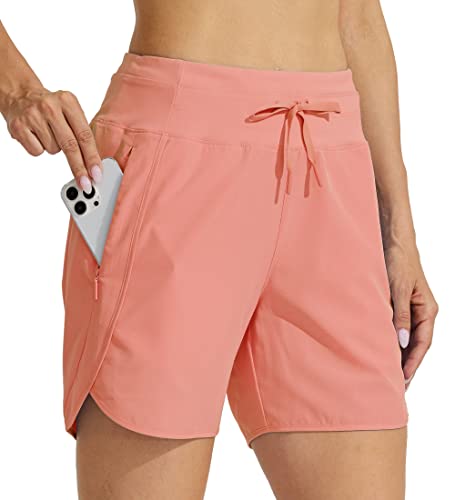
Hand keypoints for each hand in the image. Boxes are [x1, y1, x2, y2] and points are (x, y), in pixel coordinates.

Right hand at [3, 86, 101, 190]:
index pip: (84, 135)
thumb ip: (82, 133)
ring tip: (47, 134)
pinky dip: (39, 149)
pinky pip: (37, 151)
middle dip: (79, 168)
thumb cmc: (50, 108)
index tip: (97, 173)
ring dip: (54, 148)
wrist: (20, 96)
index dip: (92, 157)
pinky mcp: (18, 126)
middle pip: (70, 145)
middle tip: (86, 183)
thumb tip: (93, 164)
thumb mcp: (70, 111)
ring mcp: (33, 115)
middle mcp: (51, 106)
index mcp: (68, 101)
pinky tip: (36, 136)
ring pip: (53, 149)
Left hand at [384, 245, 438, 390]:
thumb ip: (400, 315)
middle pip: (416, 344)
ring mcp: (411, 308)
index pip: (422, 343)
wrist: (393, 240)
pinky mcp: (399, 304)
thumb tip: (400, 341)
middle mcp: (421, 312)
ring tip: (388, 372)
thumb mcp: (398, 288)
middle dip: (407, 364)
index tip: (403, 379)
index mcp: (427, 310)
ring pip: (406, 337)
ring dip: (398, 354)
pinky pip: (397, 327)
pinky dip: (391, 340)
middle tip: (396, 385)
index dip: (413, 362)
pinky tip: (381, 349)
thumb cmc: (399, 260)